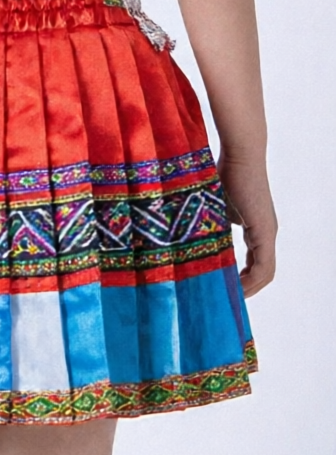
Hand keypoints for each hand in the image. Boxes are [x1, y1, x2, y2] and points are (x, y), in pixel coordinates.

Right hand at [221, 149, 277, 296]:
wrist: (240, 155)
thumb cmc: (221, 174)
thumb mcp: (212, 207)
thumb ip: (208, 224)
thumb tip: (185, 238)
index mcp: (256, 228)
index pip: (255, 263)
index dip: (242, 279)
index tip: (222, 287)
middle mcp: (266, 233)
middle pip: (262, 273)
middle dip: (245, 288)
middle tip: (224, 299)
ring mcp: (268, 233)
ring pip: (265, 272)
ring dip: (249, 287)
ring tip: (229, 297)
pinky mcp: (265, 231)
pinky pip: (264, 266)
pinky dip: (252, 279)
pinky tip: (236, 286)